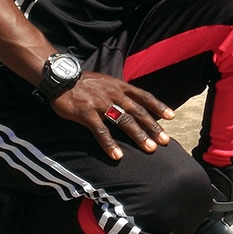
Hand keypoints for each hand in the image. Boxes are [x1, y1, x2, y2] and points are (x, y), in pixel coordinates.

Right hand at [51, 72, 174, 159]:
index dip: (158, 106)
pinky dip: (110, 144)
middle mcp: (114, 94)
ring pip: (124, 121)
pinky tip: (117, 155)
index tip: (171, 116)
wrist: (61, 78)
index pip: (144, 96)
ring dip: (138, 136)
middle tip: (164, 141)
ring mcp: (101, 104)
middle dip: (153, 127)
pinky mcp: (87, 114)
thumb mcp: (107, 82)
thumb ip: (121, 91)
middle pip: (138, 112)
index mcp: (120, 86)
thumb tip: (135, 102)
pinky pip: (101, 131)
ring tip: (149, 148)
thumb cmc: (85, 82)